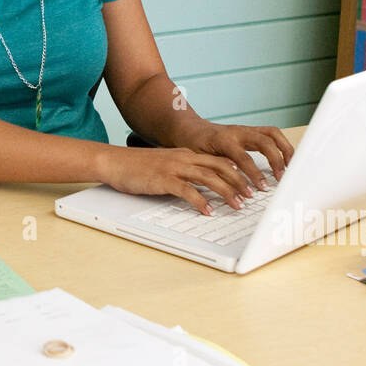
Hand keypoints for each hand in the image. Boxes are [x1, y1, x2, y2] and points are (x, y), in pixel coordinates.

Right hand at [98, 145, 254, 216]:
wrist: (114, 161)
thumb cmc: (138, 167)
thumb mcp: (166, 166)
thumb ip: (184, 174)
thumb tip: (202, 190)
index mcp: (186, 154)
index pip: (219, 161)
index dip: (237, 173)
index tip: (249, 185)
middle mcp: (183, 158)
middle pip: (219, 167)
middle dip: (238, 182)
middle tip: (251, 196)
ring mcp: (173, 167)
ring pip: (208, 178)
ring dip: (226, 192)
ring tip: (237, 205)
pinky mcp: (163, 179)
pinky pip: (187, 190)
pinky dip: (200, 202)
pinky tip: (208, 211)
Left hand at [182, 122, 293, 191]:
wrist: (191, 129)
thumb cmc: (194, 146)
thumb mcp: (201, 160)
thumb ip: (218, 170)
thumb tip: (233, 187)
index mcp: (224, 140)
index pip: (244, 158)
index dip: (254, 174)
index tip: (261, 188)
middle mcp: (238, 132)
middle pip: (265, 142)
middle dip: (276, 161)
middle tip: (280, 179)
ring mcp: (246, 129)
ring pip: (272, 133)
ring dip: (284, 149)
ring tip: (290, 167)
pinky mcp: (251, 130)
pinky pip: (271, 133)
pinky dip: (281, 144)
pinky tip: (285, 159)